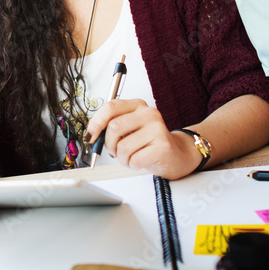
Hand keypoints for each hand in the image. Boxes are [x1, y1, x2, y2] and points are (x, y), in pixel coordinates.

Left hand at [85, 99, 201, 179]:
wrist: (177, 155)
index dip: (96, 122)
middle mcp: (149, 113)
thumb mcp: (130, 129)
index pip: (111, 107)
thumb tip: (91, 134)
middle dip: (109, 144)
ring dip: (122, 158)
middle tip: (115, 151)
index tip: (91, 136)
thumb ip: (112, 126)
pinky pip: (135, 159)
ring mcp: (158, 128)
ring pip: (122, 146)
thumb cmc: (149, 143)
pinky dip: (132, 165)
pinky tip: (141, 162)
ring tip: (131, 157)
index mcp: (138, 105)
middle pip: (114, 127)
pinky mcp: (163, 146)